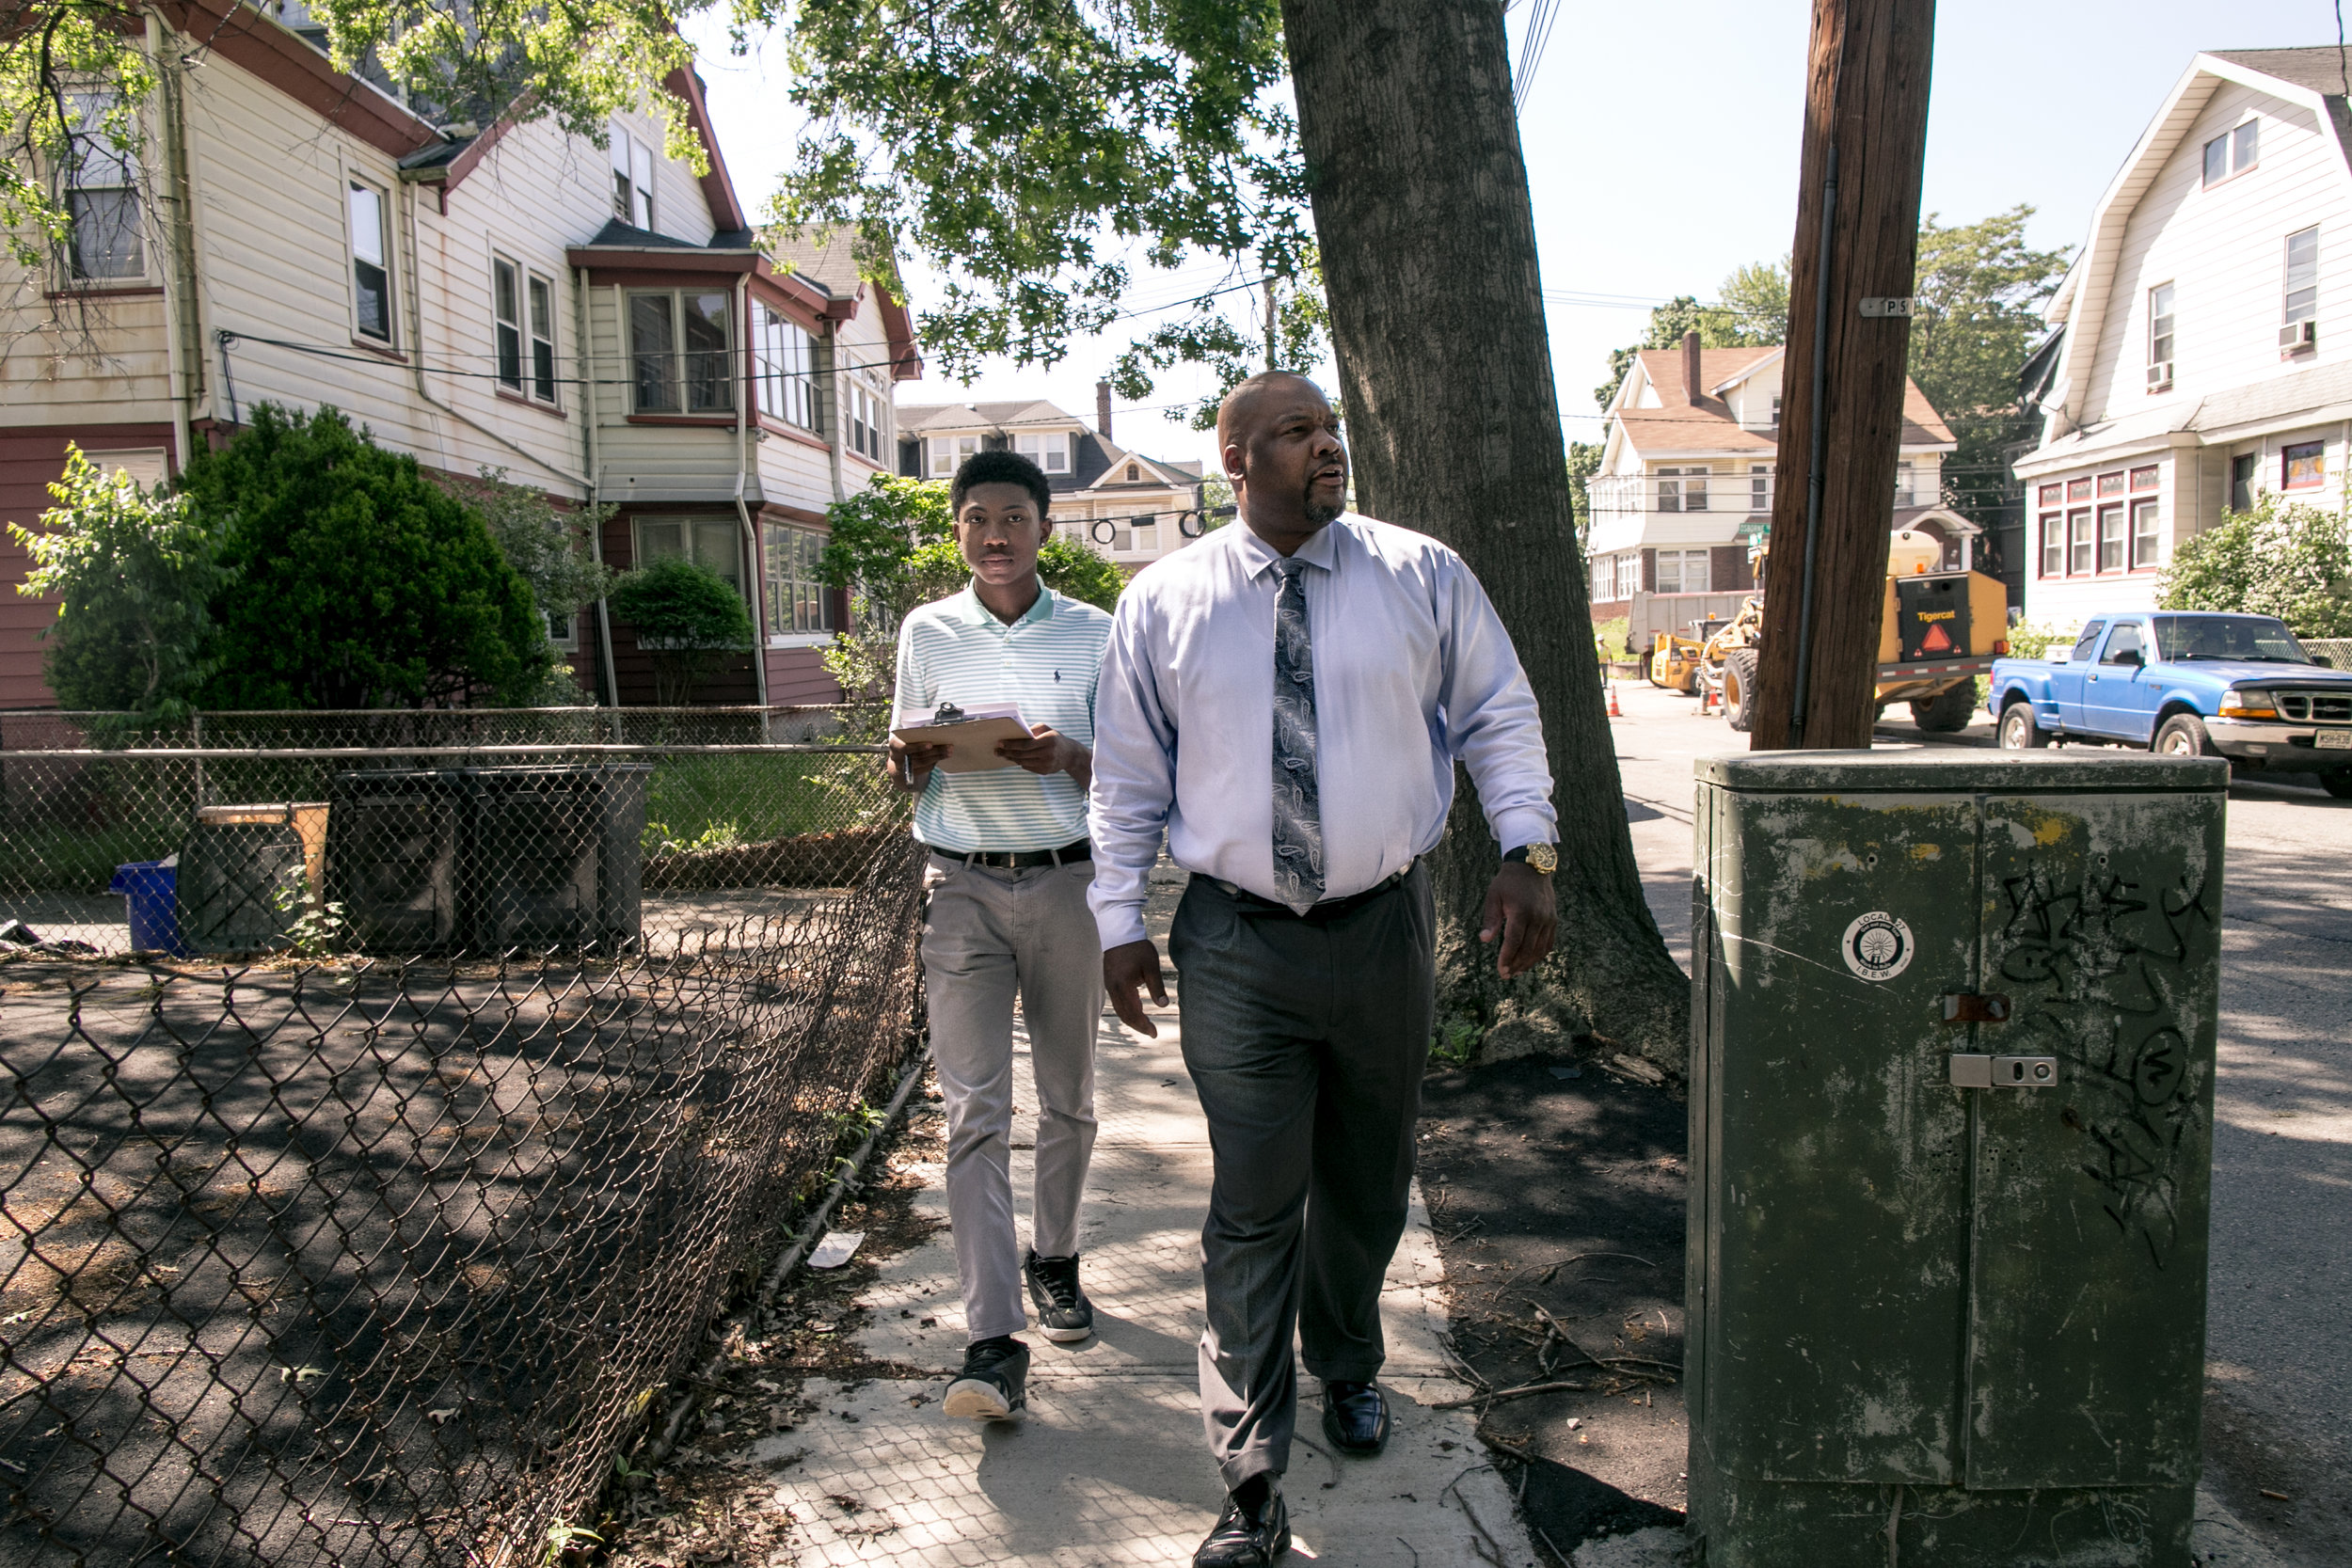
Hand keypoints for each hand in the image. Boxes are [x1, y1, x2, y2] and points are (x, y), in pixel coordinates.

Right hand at [887, 735, 950, 790]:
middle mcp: (897, 758)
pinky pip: (926, 768)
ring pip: (924, 762)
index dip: (918, 747)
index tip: (930, 744)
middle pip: (918, 756)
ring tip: (949, 751)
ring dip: (938, 756)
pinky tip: (943, 756)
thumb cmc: (906, 741)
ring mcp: (904, 767)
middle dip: (935, 751)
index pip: (905, 748)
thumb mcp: (907, 736)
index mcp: (894, 745)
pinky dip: (935, 761)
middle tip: (948, 747)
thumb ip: (916, 735)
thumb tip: (936, 732)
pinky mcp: (912, 773)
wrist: (899, 757)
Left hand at [996, 723, 1071, 774]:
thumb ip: (1032, 729)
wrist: (1070, 755)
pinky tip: (1014, 758)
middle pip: (1022, 755)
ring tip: (1003, 754)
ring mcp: (1047, 764)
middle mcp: (1048, 753)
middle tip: (997, 750)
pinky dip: (1020, 762)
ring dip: (1012, 758)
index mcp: (1049, 740)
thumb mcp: (1047, 729)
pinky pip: (1028, 767)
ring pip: (1023, 762)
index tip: (1000, 742)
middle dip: (1007, 752)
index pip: (1026, 744)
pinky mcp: (1045, 771)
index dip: (1011, 744)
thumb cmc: (1055, 738)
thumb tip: (1016, 734)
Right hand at [1103, 939, 1167, 1037]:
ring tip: (1145, 1024)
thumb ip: (1157, 987)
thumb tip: (1164, 1005)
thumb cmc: (1137, 947)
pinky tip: (1137, 1009)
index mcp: (1123, 987)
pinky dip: (1127, 1010)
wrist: (1119, 932)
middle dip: (1138, 1026)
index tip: (1155, 1033)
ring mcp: (1109, 986)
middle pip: (1124, 1015)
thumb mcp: (1151, 966)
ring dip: (1132, 1019)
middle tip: (1152, 1032)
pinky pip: (1117, 1002)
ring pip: (1120, 1009)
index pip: (1133, 1013)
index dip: (1144, 1025)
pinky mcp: (1110, 981)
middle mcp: (1113, 989)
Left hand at [1479, 862, 1556, 979]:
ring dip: (1528, 963)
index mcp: (1521, 911)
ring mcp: (1548, 919)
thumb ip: (1490, 919)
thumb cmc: (1508, 881)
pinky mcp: (1553, 920)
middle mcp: (1538, 917)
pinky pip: (1548, 943)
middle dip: (1516, 964)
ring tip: (1516, 971)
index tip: (1501, 970)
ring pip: (1539, 949)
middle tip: (1505, 975)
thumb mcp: (1494, 896)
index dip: (1507, 958)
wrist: (1532, 865)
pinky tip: (1529, 961)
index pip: (1513, 942)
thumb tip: (1484, 939)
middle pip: (1527, 949)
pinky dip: (1540, 954)